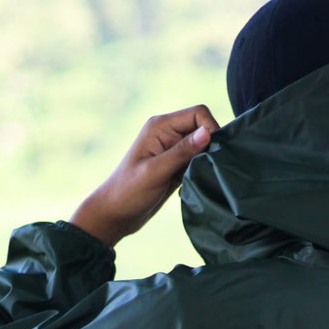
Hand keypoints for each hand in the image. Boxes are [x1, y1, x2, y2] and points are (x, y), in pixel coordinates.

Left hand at [70, 106, 219, 247]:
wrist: (116, 215)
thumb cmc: (129, 192)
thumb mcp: (156, 171)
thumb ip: (182, 152)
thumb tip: (208, 133)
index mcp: (161, 126)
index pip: (198, 114)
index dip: (211, 129)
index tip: (212, 154)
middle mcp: (168, 133)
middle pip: (204, 129)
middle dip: (211, 146)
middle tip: (208, 169)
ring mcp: (173, 150)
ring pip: (204, 147)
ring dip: (207, 161)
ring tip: (200, 178)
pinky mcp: (177, 166)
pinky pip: (198, 162)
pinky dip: (201, 171)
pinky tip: (195, 185)